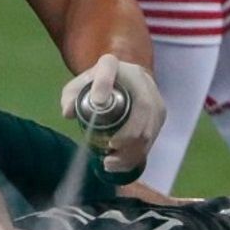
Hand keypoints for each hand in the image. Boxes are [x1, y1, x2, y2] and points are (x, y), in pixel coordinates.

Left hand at [60, 55, 165, 173]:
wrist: (123, 84)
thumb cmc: (96, 87)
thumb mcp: (80, 87)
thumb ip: (70, 96)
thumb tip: (69, 112)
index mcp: (114, 65)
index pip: (109, 67)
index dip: (104, 83)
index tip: (97, 101)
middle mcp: (139, 78)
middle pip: (143, 106)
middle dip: (128, 133)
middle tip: (110, 147)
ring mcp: (154, 97)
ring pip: (151, 127)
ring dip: (132, 150)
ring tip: (109, 163)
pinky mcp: (160, 116)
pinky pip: (153, 138)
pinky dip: (136, 155)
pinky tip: (119, 164)